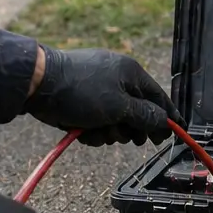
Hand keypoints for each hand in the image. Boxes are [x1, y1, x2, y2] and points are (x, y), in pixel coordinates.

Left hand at [24, 46, 180, 146]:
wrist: (38, 84)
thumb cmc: (82, 91)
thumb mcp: (119, 106)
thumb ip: (145, 116)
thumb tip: (165, 121)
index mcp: (131, 73)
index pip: (158, 97)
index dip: (167, 116)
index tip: (173, 134)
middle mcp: (117, 78)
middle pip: (137, 111)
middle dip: (131, 128)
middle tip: (131, 140)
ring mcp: (98, 89)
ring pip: (116, 119)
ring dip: (109, 131)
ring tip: (98, 132)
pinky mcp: (82, 100)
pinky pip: (97, 120)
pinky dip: (92, 130)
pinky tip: (83, 132)